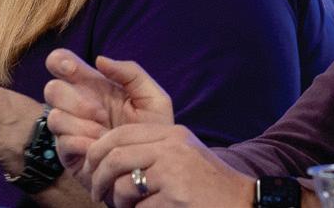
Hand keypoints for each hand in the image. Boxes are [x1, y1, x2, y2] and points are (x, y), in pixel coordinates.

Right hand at [44, 49, 177, 172]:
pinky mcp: (68, 154)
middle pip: (52, 89)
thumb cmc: (152, 132)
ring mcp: (70, 130)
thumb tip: (99, 60)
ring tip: (105, 134)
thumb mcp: (153, 98)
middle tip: (101, 113)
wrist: (154, 169)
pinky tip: (100, 148)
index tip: (72, 69)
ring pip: (54, 116)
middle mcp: (76, 106)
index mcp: (93, 86)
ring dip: (81, 124)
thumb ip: (131, 73)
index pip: (61, 63)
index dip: (60, 61)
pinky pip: (62, 142)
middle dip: (75, 99)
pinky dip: (82, 143)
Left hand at [83, 123, 254, 207]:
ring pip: (123, 184)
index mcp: (171, 134)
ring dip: (117, 201)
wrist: (243, 201)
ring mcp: (174, 172)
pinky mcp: (176, 197)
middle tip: (95, 192)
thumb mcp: (182, 152)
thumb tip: (105, 154)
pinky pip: (140, 207)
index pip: (120, 134)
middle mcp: (172, 148)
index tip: (91, 167)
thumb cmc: (207, 182)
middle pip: (115, 157)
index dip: (97, 151)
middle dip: (98, 178)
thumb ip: (151, 147)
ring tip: (123, 207)